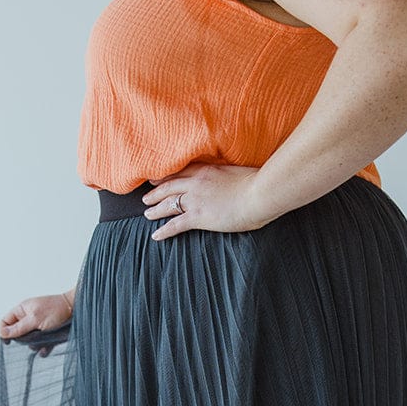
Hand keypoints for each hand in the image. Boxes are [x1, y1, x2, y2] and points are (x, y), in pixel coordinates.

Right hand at [0, 292, 72, 349]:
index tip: (8, 341)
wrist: (77, 310)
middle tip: (29, 339)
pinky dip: (43, 349)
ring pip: (28, 341)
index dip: (4, 331)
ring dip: (33, 345)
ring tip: (41, 341)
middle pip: (16, 334)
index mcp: (22, 311)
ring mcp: (38, 327)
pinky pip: (41, 345)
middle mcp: (28, 319)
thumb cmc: (57, 310)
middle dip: (21, 339)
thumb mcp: (35, 319)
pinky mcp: (47, 334)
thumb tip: (2, 333)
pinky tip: (45, 350)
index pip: (5, 322)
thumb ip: (19, 328)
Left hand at [141, 162, 269, 239]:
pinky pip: (175, 224)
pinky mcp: (198, 217)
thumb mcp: (238, 171)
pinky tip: (156, 236)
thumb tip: (231, 180)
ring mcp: (195, 200)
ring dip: (155, 209)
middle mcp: (196, 183)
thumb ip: (227, 175)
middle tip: (146, 198)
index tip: (157, 180)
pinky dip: (164, 230)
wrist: (259, 193)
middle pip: (169, 186)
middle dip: (155, 193)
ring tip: (147, 214)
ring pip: (168, 204)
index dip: (166, 176)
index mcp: (206, 170)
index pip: (180, 172)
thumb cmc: (257, 183)